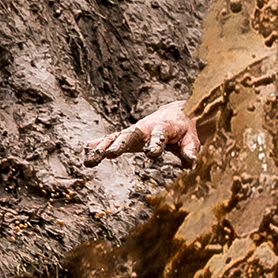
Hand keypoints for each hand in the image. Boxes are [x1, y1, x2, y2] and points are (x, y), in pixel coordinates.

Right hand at [84, 100, 199, 167]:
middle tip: (110, 154)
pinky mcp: (126, 136)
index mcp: (163, 128)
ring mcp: (133, 131)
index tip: (151, 154)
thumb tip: (189, 164)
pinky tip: (86, 153)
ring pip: (116, 138)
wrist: (176, 113)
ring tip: (90, 160)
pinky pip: (111, 140)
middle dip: (120, 144)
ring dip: (103, 148)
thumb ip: (189, 150)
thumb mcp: (191, 139)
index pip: (159, 136)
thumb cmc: (185, 129)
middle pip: (131, 135)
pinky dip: (99, 145)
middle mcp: (145, 128)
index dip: (155, 144)